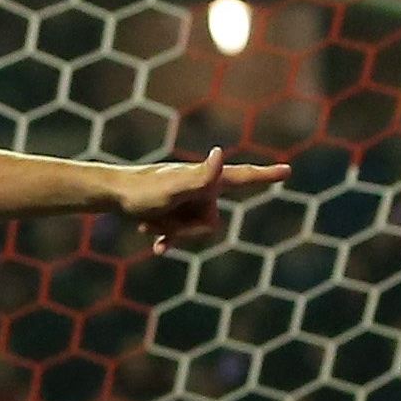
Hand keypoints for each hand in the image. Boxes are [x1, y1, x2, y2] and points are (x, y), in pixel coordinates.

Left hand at [112, 147, 286, 249]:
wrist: (112, 193)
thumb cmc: (143, 191)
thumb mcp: (174, 188)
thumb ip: (200, 178)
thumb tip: (218, 154)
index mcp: (207, 180)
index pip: (244, 177)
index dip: (265, 176)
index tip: (287, 171)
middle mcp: (201, 188)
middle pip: (211, 222)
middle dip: (189, 229)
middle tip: (164, 218)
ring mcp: (188, 200)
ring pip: (193, 231)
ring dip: (173, 231)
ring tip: (151, 220)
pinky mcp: (174, 211)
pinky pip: (179, 233)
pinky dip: (167, 237)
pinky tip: (157, 246)